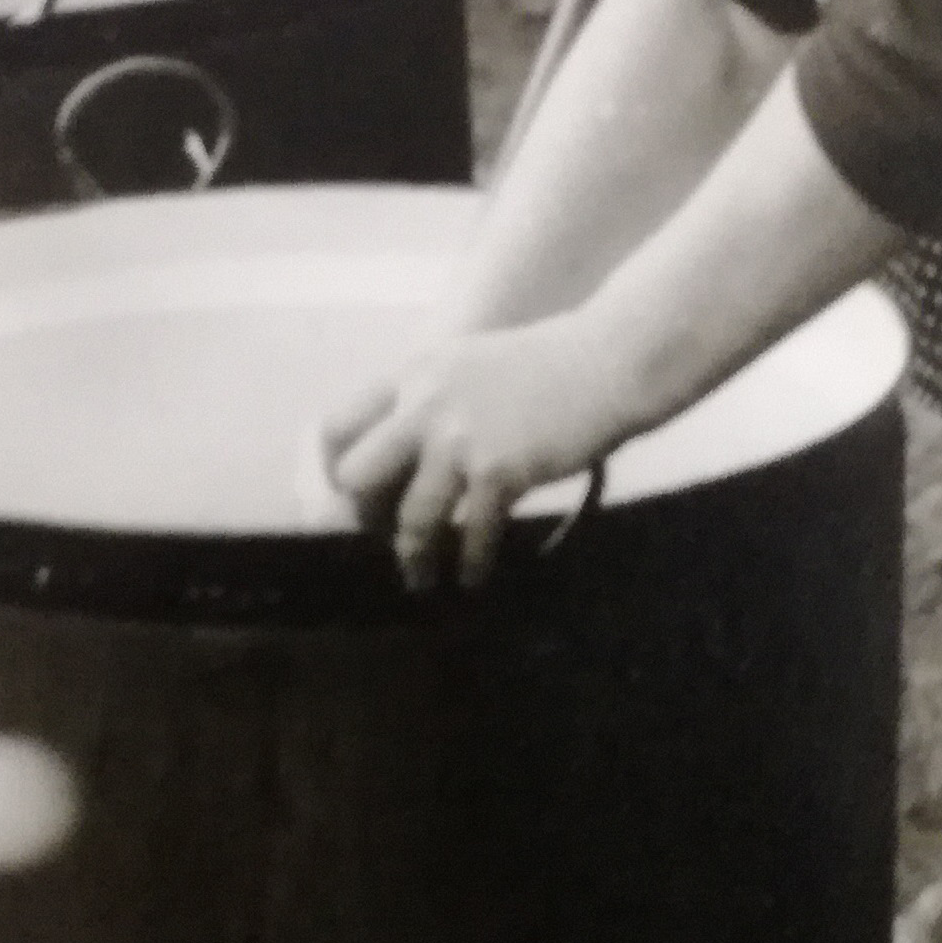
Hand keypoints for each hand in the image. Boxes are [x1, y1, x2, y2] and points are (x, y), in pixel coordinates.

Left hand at [321, 319, 630, 592]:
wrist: (610, 361)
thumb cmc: (551, 362)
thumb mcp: (471, 362)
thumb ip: (434, 398)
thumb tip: (411, 450)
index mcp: (413, 373)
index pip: (338, 422)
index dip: (331, 467)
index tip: (346, 494)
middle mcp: (424, 405)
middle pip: (356, 475)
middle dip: (363, 514)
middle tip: (381, 535)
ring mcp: (460, 439)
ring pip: (411, 518)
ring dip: (414, 559)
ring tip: (422, 581)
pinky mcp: (500, 471)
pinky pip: (473, 534)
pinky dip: (472, 564)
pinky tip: (474, 579)